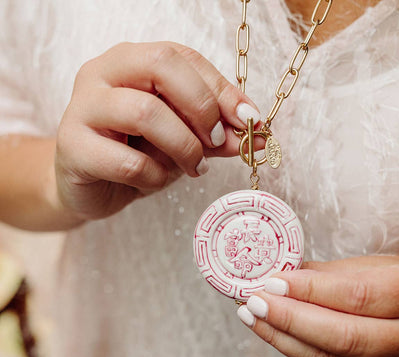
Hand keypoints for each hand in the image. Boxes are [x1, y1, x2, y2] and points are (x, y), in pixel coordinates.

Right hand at [55, 41, 259, 221]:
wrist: (90, 186)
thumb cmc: (135, 155)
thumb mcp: (180, 139)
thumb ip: (213, 134)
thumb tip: (256, 135)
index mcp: (131, 62)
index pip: (183, 58)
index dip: (222, 89)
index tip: (250, 121)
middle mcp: (103, 73)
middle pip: (162, 67)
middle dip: (203, 108)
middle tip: (218, 141)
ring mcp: (83, 107)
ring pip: (144, 113)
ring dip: (183, 147)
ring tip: (194, 167)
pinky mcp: (72, 147)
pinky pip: (127, 161)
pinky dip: (154, 177)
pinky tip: (156, 181)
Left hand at [237, 256, 398, 356]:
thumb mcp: (376, 267)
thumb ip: (330, 274)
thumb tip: (283, 274)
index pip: (358, 296)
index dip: (311, 290)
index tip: (274, 281)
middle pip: (346, 337)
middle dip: (291, 319)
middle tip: (255, 302)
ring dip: (286, 339)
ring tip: (254, 317)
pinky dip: (300, 351)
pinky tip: (277, 333)